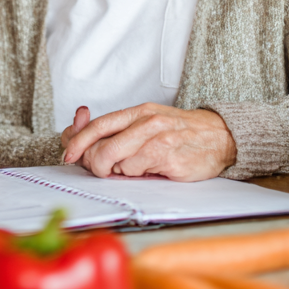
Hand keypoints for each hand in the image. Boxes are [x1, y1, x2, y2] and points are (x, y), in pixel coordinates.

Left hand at [61, 103, 236, 181]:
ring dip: (122, 171)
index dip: (77, 141)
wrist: (220, 137)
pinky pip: (138, 173)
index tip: (69, 155)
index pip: (98, 125)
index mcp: (138, 112)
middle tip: (105, 170)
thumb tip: (77, 132)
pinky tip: (153, 170)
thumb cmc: (179, 132)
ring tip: (138, 166)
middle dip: (96, 165)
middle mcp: (147, 122)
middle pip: (103, 148)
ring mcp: (158, 139)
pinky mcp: (169, 158)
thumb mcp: (146, 122)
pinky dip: (139, 176)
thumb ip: (116, 130)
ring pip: (118, 163)